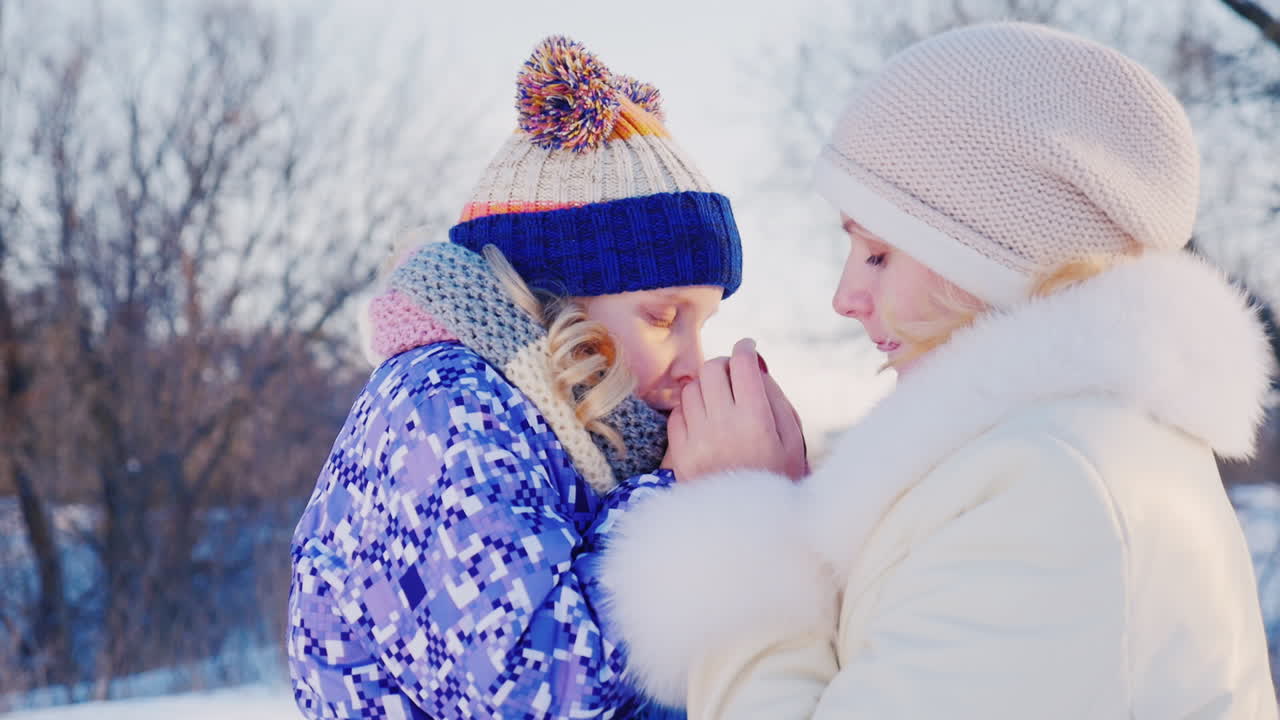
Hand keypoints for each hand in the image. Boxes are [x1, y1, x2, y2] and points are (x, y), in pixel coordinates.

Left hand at [662, 339, 808, 482]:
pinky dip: (689, 411)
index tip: (748, 349)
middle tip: (733, 375)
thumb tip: (756, 367)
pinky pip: (676, 414)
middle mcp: (723, 425)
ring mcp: (697, 440)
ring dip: (705, 388)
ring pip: (691, 389)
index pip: (743, 365)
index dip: (746, 349)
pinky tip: (704, 421)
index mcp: (756, 420)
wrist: (750, 528)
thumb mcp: (792, 440)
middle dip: (723, 366)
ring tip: (719, 401)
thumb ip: (776, 399)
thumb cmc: (778, 478)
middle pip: (712, 369)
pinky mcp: (680, 454)